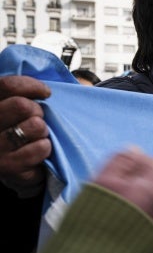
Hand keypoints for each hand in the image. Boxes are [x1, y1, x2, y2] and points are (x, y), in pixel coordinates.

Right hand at [0, 76, 51, 196]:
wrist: (14, 166)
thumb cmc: (17, 131)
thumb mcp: (14, 110)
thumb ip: (20, 96)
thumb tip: (44, 89)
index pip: (7, 85)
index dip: (31, 86)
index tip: (46, 92)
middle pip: (22, 105)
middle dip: (38, 111)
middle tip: (37, 119)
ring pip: (34, 126)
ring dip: (43, 131)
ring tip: (36, 136)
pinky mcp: (6, 166)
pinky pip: (39, 148)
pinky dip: (45, 148)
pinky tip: (38, 151)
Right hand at [93, 149, 152, 234]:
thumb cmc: (96, 223)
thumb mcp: (103, 182)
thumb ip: (122, 161)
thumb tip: (136, 150)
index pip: (152, 164)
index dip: (132, 167)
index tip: (115, 176)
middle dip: (137, 186)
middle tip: (113, 196)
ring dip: (140, 203)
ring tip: (116, 214)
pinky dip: (142, 221)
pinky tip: (123, 227)